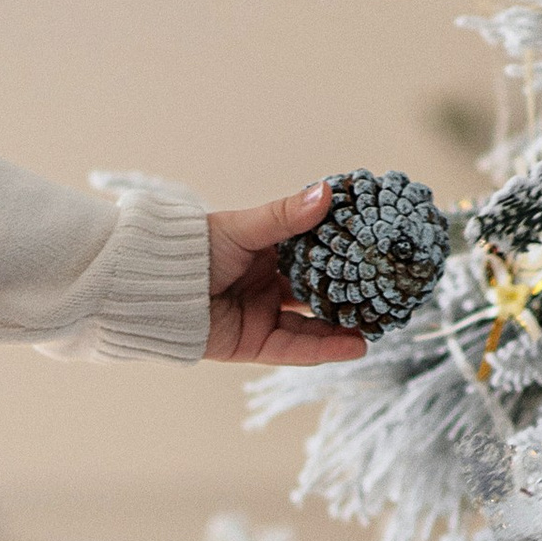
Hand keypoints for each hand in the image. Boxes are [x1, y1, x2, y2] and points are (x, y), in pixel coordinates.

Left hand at [205, 185, 369, 366]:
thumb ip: (287, 216)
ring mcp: (263, 316)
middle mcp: (268, 285)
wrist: (155, 286)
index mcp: (268, 253)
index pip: (315, 254)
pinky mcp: (254, 344)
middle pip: (318, 293)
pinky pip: (295, 348)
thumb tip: (326, 191)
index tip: (377, 251)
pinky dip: (324, 348)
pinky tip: (355, 346)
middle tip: (386, 294)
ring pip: (311, 325)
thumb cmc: (195, 249)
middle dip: (351, 296)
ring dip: (344, 327)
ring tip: (379, 327)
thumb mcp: (246, 228)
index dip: (345, 254)